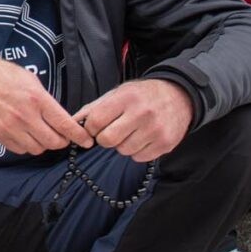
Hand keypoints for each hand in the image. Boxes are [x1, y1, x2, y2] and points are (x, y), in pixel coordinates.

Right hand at [0, 54, 92, 157]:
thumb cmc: (0, 75)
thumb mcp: (30, 79)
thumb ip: (45, 98)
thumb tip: (57, 115)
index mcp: (37, 99)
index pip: (65, 124)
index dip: (79, 136)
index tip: (86, 141)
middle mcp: (26, 116)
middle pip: (53, 142)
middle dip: (61, 141)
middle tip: (61, 136)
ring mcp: (11, 128)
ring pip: (37, 149)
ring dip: (43, 144)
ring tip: (40, 134)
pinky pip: (20, 149)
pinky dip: (26, 146)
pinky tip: (24, 135)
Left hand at [75, 79, 194, 162]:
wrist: (179, 96)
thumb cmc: (141, 96)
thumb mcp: (117, 94)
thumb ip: (93, 109)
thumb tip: (70, 124)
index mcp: (126, 98)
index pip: (95, 121)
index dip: (90, 128)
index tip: (95, 127)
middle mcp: (142, 113)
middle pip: (107, 140)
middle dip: (105, 138)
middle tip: (113, 131)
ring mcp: (155, 130)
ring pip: (123, 150)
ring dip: (122, 145)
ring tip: (131, 132)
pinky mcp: (165, 143)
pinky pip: (139, 157)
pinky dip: (137, 151)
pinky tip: (143, 138)